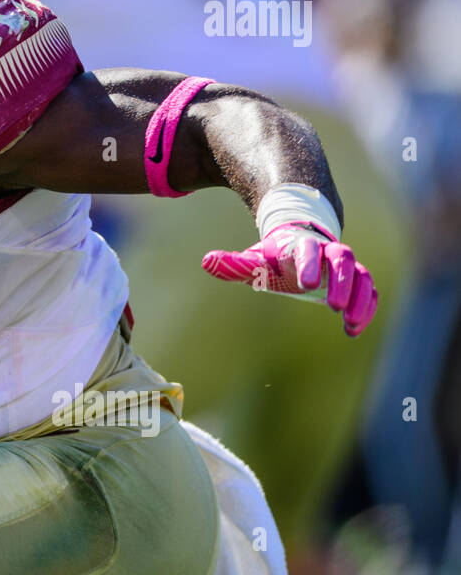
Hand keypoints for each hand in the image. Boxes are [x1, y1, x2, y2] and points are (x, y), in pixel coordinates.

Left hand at [201, 222, 378, 336]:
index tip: (306, 285)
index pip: (310, 249)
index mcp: (302, 245)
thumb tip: (206, 261)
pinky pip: (368, 292)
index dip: (309, 264)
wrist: (300, 243)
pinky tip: (353, 331)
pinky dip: (366, 308)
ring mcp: (345, 267)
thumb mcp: (254, 260)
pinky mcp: (355, 281)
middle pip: (343, 259)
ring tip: (349, 323)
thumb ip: (233, 263)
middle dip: (342, 282)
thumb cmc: (274, 257)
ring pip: (361, 276)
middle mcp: (328, 252)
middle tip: (334, 307)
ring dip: (359, 298)